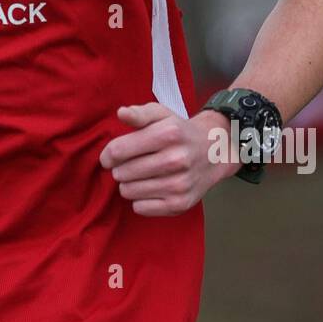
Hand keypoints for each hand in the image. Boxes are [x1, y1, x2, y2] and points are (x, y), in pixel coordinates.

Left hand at [98, 103, 234, 215]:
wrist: (214, 153)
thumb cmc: (180, 132)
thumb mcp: (162, 115)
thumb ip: (139, 114)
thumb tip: (121, 113)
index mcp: (168, 134)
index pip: (118, 151)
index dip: (108, 155)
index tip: (110, 156)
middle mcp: (176, 160)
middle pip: (122, 172)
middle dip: (119, 169)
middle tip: (129, 165)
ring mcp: (179, 184)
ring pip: (128, 191)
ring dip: (128, 184)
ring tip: (139, 176)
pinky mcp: (180, 204)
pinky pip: (140, 208)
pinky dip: (140, 199)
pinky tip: (149, 188)